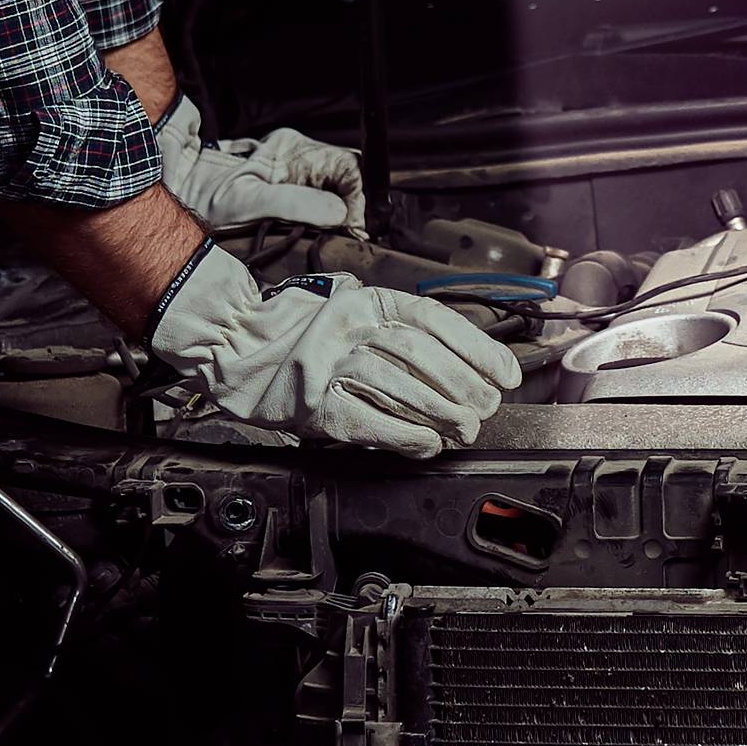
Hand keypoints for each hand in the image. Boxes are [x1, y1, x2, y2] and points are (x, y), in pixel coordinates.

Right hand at [148, 242, 521, 456]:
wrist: (239, 345)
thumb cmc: (309, 332)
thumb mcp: (360, 314)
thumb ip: (405, 332)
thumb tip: (470, 365)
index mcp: (370, 301)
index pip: (437, 321)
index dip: (479, 350)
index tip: (507, 374)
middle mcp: (350, 326)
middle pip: (423, 357)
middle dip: (464, 388)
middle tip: (486, 410)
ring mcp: (328, 364)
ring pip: (399, 388)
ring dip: (441, 415)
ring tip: (465, 429)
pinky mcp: (311, 402)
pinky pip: (366, 421)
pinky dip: (403, 435)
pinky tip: (427, 444)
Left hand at [156, 96, 368, 231]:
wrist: (167, 180)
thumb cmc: (201, 190)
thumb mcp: (246, 201)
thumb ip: (294, 203)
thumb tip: (339, 213)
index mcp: (293, 150)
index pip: (349, 169)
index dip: (358, 201)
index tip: (353, 231)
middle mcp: (295, 153)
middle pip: (345, 178)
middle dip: (350, 209)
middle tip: (344, 240)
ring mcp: (289, 166)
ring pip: (333, 187)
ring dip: (336, 214)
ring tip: (330, 239)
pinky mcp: (282, 182)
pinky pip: (316, 195)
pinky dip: (321, 216)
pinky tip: (313, 233)